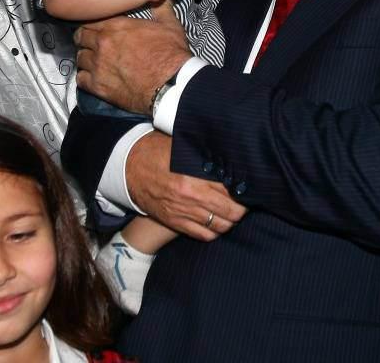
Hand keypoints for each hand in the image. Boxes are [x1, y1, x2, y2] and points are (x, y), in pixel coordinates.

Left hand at [75, 12, 190, 113]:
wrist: (171, 84)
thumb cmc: (170, 53)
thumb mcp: (170, 25)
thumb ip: (161, 9)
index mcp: (116, 26)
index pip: (91, 20)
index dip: (93, 23)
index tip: (97, 28)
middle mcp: (102, 44)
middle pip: (80, 37)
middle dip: (85, 39)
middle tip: (93, 43)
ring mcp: (97, 65)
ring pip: (79, 58)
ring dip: (86, 58)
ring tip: (94, 62)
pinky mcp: (97, 86)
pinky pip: (80, 79)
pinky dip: (85, 78)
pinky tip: (93, 78)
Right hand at [127, 131, 246, 240]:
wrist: (129, 168)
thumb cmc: (157, 150)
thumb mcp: (182, 145)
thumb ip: (205, 152)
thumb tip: (230, 151)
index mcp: (194, 175)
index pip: (230, 188)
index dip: (244, 189)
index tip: (250, 186)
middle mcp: (191, 197)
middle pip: (231, 211)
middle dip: (243, 207)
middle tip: (247, 201)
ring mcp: (183, 212)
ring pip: (220, 226)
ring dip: (231, 220)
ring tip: (235, 212)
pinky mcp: (175, 222)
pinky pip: (203, 235)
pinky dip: (215, 232)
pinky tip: (219, 222)